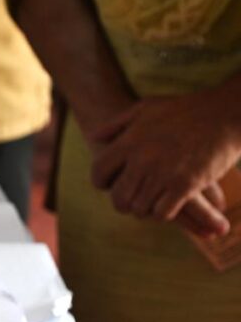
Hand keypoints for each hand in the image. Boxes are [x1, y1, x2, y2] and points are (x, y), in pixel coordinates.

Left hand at [90, 92, 240, 233]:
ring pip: (139, 208)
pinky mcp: (185, 186)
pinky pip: (163, 213)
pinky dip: (164, 213)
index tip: (111, 184)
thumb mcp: (147, 108)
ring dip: (145, 209)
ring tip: (152, 202)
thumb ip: (118, 124)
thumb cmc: (186, 109)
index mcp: (129, 142)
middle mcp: (142, 160)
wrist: (226, 112)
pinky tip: (170, 205)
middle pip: (118, 197)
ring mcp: (163, 174)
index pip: (99, 173)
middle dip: (123, 202)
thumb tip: (94, 137)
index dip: (103, 182)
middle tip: (132, 200)